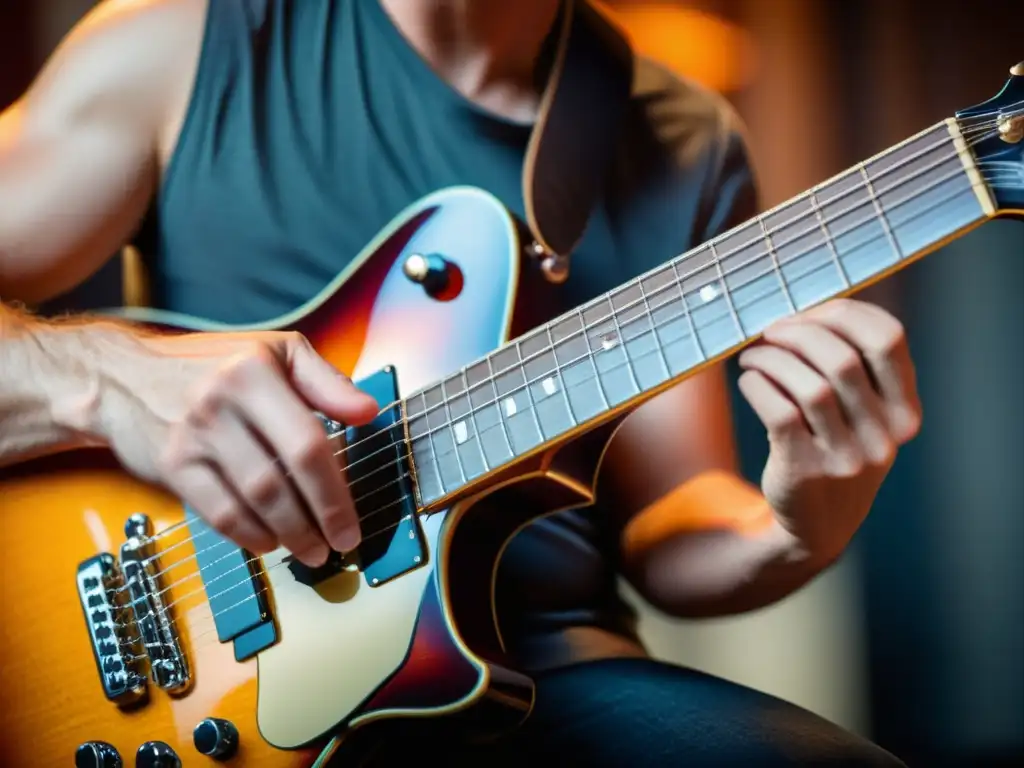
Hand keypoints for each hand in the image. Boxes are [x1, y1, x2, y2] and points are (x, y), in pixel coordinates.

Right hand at [95, 329, 378, 566]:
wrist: (123, 378)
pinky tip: (269, 542)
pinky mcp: (171, 466)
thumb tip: (369, 412)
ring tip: (311, 549)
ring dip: (288, 534)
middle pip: (281, 479)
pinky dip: (248, 535)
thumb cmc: (214, 365)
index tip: (352, 521)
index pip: (307, 442)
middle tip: (339, 544)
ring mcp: (193, 438)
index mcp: (254, 372)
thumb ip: (326, 381)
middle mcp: (221, 403)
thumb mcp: (276, 352)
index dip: (335, 491)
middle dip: (318, 520)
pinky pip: (217, 513)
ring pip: (251, 501)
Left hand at [736, 299, 921, 560]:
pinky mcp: (805, 471)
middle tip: (771, 332)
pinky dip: (758, 385)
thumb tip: (804, 310)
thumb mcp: (864, 416)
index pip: (889, 339)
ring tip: (753, 355)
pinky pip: (779, 412)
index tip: (811, 314)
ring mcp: (846, 458)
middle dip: (799, 333)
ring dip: (772, 358)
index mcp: (904, 411)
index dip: (845, 314)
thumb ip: (853, 366)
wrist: (818, 524)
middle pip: (843, 358)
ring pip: (810, 385)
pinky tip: (749, 379)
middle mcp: (883, 436)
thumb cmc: (836, 449)